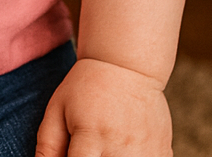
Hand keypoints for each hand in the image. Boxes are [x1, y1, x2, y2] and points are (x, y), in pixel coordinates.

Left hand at [35, 58, 172, 156]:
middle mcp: (120, 147)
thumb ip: (48, 144)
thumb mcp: (58, 108)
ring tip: (102, 148)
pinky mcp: (163, 152)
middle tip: (87, 150)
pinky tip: (123, 149)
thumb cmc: (86, 87)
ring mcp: (145, 152)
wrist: (127, 65)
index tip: (72, 156)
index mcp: (90, 135)